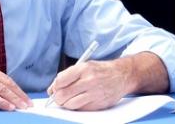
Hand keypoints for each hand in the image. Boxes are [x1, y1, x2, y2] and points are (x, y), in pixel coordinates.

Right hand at [0, 64, 31, 110]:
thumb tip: (2, 96)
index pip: (7, 80)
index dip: (18, 90)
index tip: (26, 99)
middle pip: (7, 85)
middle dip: (19, 96)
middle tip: (28, 105)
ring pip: (1, 90)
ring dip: (14, 100)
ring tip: (22, 107)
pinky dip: (1, 102)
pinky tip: (8, 107)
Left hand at [47, 52, 167, 110]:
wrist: (122, 75)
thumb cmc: (100, 70)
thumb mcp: (85, 65)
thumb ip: (69, 75)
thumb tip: (52, 89)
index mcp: (84, 68)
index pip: (60, 81)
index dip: (54, 87)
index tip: (54, 89)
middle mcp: (89, 81)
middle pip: (63, 95)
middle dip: (58, 98)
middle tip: (59, 97)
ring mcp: (94, 93)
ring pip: (70, 105)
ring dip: (66, 104)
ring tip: (70, 99)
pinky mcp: (98, 104)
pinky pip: (81, 109)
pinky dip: (77, 107)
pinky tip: (81, 100)